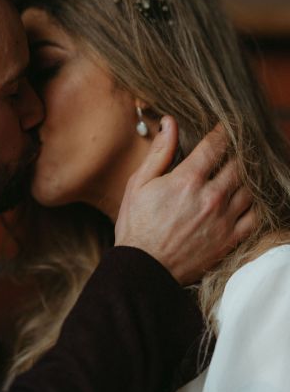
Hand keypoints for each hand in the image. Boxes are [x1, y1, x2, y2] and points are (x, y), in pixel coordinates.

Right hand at [115, 116, 254, 284]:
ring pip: (250, 187)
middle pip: (239, 163)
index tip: (225, 127)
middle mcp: (211, 197)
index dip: (223, 131)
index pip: (216, 145)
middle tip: (235, 147)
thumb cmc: (137, 226)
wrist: (143, 269)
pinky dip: (255, 203)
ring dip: (247, 176)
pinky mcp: (230, 239)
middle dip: (238, 151)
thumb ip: (159, 152)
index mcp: (187, 180)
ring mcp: (224, 219)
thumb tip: (170, 123)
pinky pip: (255, 216)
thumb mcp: (139, 184)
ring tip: (239, 171)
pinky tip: (246, 198)